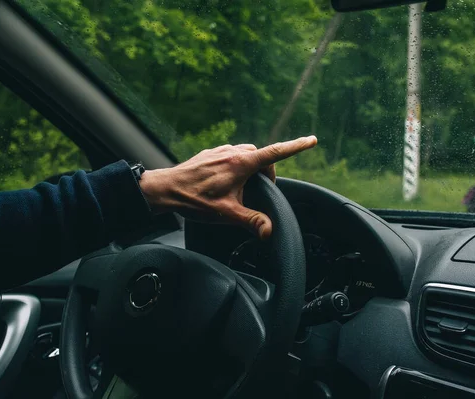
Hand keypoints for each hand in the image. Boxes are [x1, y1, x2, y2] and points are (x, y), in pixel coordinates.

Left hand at [140, 136, 316, 238]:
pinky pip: (230, 156)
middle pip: (261, 157)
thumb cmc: (193, 200)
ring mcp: (219, 151)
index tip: (312, 140)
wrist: (163, 190)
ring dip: (250, 170)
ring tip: (239, 191)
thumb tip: (268, 231)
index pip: (276, 152)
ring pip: (246, 155)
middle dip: (266, 173)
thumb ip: (251, 221)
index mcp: (240, 164)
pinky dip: (236, 167)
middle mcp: (231, 152)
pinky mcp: (209, 154)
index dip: (297, 146)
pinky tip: (223, 184)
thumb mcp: (226, 214)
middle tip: (257, 194)